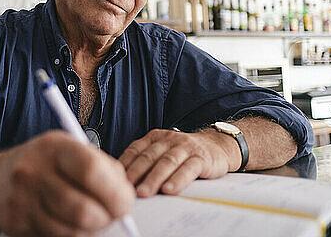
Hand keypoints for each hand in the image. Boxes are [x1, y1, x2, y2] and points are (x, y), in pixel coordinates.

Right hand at [0, 130, 134, 235]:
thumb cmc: (46, 163)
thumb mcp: (71, 150)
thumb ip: (102, 168)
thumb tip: (124, 197)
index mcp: (54, 147)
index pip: (90, 170)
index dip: (115, 192)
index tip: (126, 202)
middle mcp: (33, 171)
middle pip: (82, 209)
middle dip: (106, 218)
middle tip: (113, 216)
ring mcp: (22, 200)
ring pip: (72, 231)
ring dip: (90, 230)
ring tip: (92, 218)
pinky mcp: (17, 225)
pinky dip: (71, 235)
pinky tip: (70, 222)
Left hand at [119, 129, 237, 197]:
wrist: (217, 146)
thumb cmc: (184, 153)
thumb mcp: (163, 152)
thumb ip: (146, 162)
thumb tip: (122, 181)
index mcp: (155, 138)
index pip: (136, 149)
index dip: (124, 165)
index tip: (114, 180)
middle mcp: (169, 139)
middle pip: (149, 157)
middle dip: (136, 174)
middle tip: (126, 190)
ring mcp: (185, 147)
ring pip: (167, 162)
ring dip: (154, 179)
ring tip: (144, 193)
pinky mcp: (201, 158)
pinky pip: (188, 168)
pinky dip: (178, 180)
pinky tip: (170, 189)